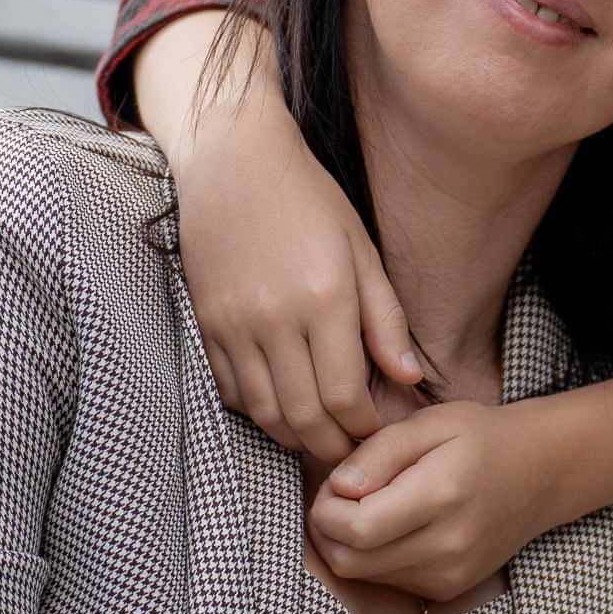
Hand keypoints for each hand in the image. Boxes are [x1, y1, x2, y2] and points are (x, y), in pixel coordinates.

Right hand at [133, 14, 423, 468]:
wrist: (233, 160)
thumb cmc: (309, 200)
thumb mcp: (361, 250)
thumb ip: (385, 319)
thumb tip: (407, 379)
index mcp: (326, 299)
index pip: (345, 397)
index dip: (363, 428)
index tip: (377, 433)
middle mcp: (277, 318)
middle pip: (304, 416)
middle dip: (331, 446)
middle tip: (351, 453)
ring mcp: (234, 323)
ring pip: (264, 412)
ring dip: (293, 436)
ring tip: (318, 437)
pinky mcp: (205, 322)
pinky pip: (230, 390)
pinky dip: (256, 411)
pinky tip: (279, 405)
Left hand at [310, 400, 538, 604]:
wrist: (542, 474)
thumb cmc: (482, 438)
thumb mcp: (431, 423)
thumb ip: (379, 452)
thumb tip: (338, 486)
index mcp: (440, 496)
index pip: (354, 527)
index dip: (326, 507)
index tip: (337, 481)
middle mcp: (446, 546)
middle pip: (348, 560)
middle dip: (327, 528)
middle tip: (342, 495)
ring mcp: (449, 575)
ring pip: (362, 575)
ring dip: (348, 543)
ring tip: (369, 505)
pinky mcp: (448, 589)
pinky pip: (387, 580)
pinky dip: (374, 556)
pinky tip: (393, 525)